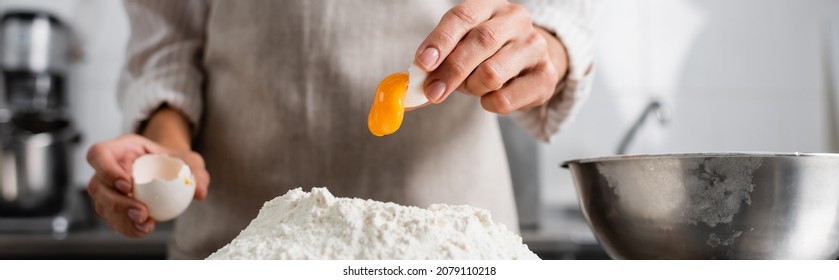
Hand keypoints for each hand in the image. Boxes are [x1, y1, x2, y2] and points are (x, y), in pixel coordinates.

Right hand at [86, 134, 209, 236]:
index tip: (127, 184)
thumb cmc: (175, 160)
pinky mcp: (113, 207)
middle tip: (142, 212)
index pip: (99, 154)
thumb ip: (195, 172)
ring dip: (122, 219)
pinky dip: (128, 227)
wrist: (171, 171)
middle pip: (97, 186)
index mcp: (120, 149)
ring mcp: (107, 190)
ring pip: (102, 206)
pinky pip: (113, 220)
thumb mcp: (189, 160)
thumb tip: (200, 192)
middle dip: (117, 202)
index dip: (106, 169)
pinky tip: (144, 229)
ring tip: (145, 224)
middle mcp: (107, 169)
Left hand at [415, 0, 567, 113]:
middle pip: (481, 42)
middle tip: (432, 92)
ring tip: (471, 87)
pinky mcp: (545, 77)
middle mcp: (516, 20)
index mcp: (490, 6)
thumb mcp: (461, 46)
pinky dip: (489, 104)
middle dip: (451, 71)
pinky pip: (506, 99)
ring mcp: (535, 47)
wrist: (530, 61)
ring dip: (471, 88)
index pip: (463, 16)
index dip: (441, 40)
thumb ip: (436, 62)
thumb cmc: (486, 53)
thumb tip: (410, 92)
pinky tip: (490, 96)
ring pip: (492, 73)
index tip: (422, 63)